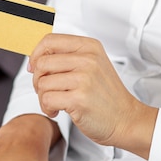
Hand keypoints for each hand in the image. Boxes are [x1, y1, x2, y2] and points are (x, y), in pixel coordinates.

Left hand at [28, 34, 157, 158]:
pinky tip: (58, 111)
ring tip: (56, 103)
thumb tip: (36, 59)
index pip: (50, 41)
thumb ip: (68, 58)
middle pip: (42, 63)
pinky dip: (48, 108)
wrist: (126, 119)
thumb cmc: (106, 97)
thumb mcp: (93, 66)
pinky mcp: (79, 99)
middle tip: (47, 91)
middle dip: (38, 80)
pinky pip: (47, 99)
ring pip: (42, 83)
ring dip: (43, 97)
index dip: (36, 55)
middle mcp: (88, 60)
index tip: (35, 68)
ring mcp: (84, 79)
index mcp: (89, 47)